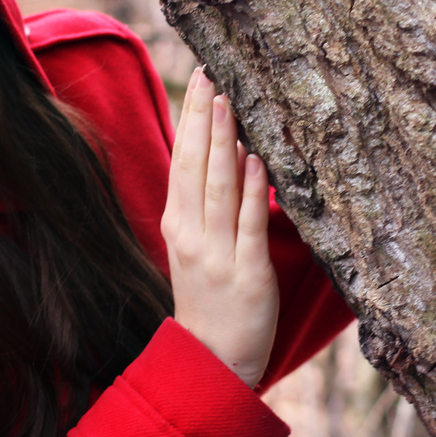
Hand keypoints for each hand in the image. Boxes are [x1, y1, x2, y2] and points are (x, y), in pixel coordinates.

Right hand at [161, 68, 279, 387]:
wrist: (213, 361)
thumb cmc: (211, 301)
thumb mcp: (196, 248)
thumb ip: (206, 205)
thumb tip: (227, 152)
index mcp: (178, 225)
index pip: (181, 162)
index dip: (190, 120)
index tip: (199, 80)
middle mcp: (192, 236)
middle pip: (194, 167)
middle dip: (202, 119)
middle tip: (209, 76)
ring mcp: (218, 255)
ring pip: (218, 190)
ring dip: (223, 144)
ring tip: (229, 104)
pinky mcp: (247, 273)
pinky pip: (249, 225)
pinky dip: (253, 191)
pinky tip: (257, 159)